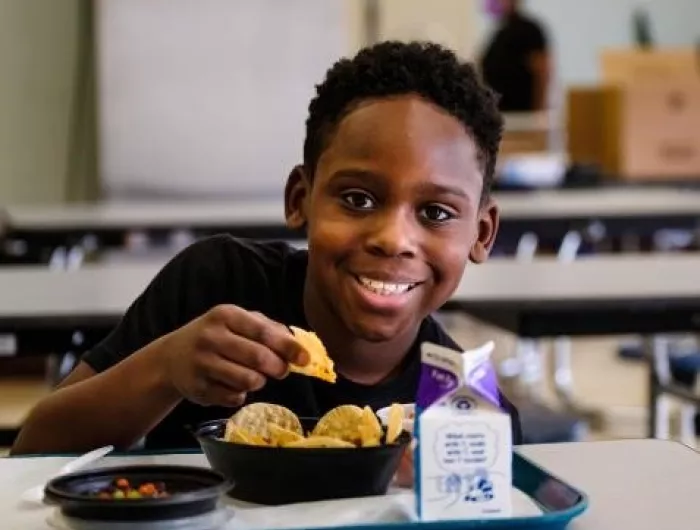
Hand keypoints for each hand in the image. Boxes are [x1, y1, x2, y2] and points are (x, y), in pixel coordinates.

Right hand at [160, 305, 307, 406]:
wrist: (171, 357)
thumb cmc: (215, 336)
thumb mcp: (236, 322)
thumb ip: (268, 328)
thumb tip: (298, 345)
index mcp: (225, 315)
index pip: (263, 332)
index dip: (288, 347)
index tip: (305, 359)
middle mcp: (211, 337)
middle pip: (258, 358)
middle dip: (278, 368)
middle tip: (281, 371)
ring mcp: (202, 364)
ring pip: (248, 381)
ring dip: (259, 382)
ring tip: (254, 376)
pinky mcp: (197, 389)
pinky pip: (233, 398)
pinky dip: (240, 394)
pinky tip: (232, 385)